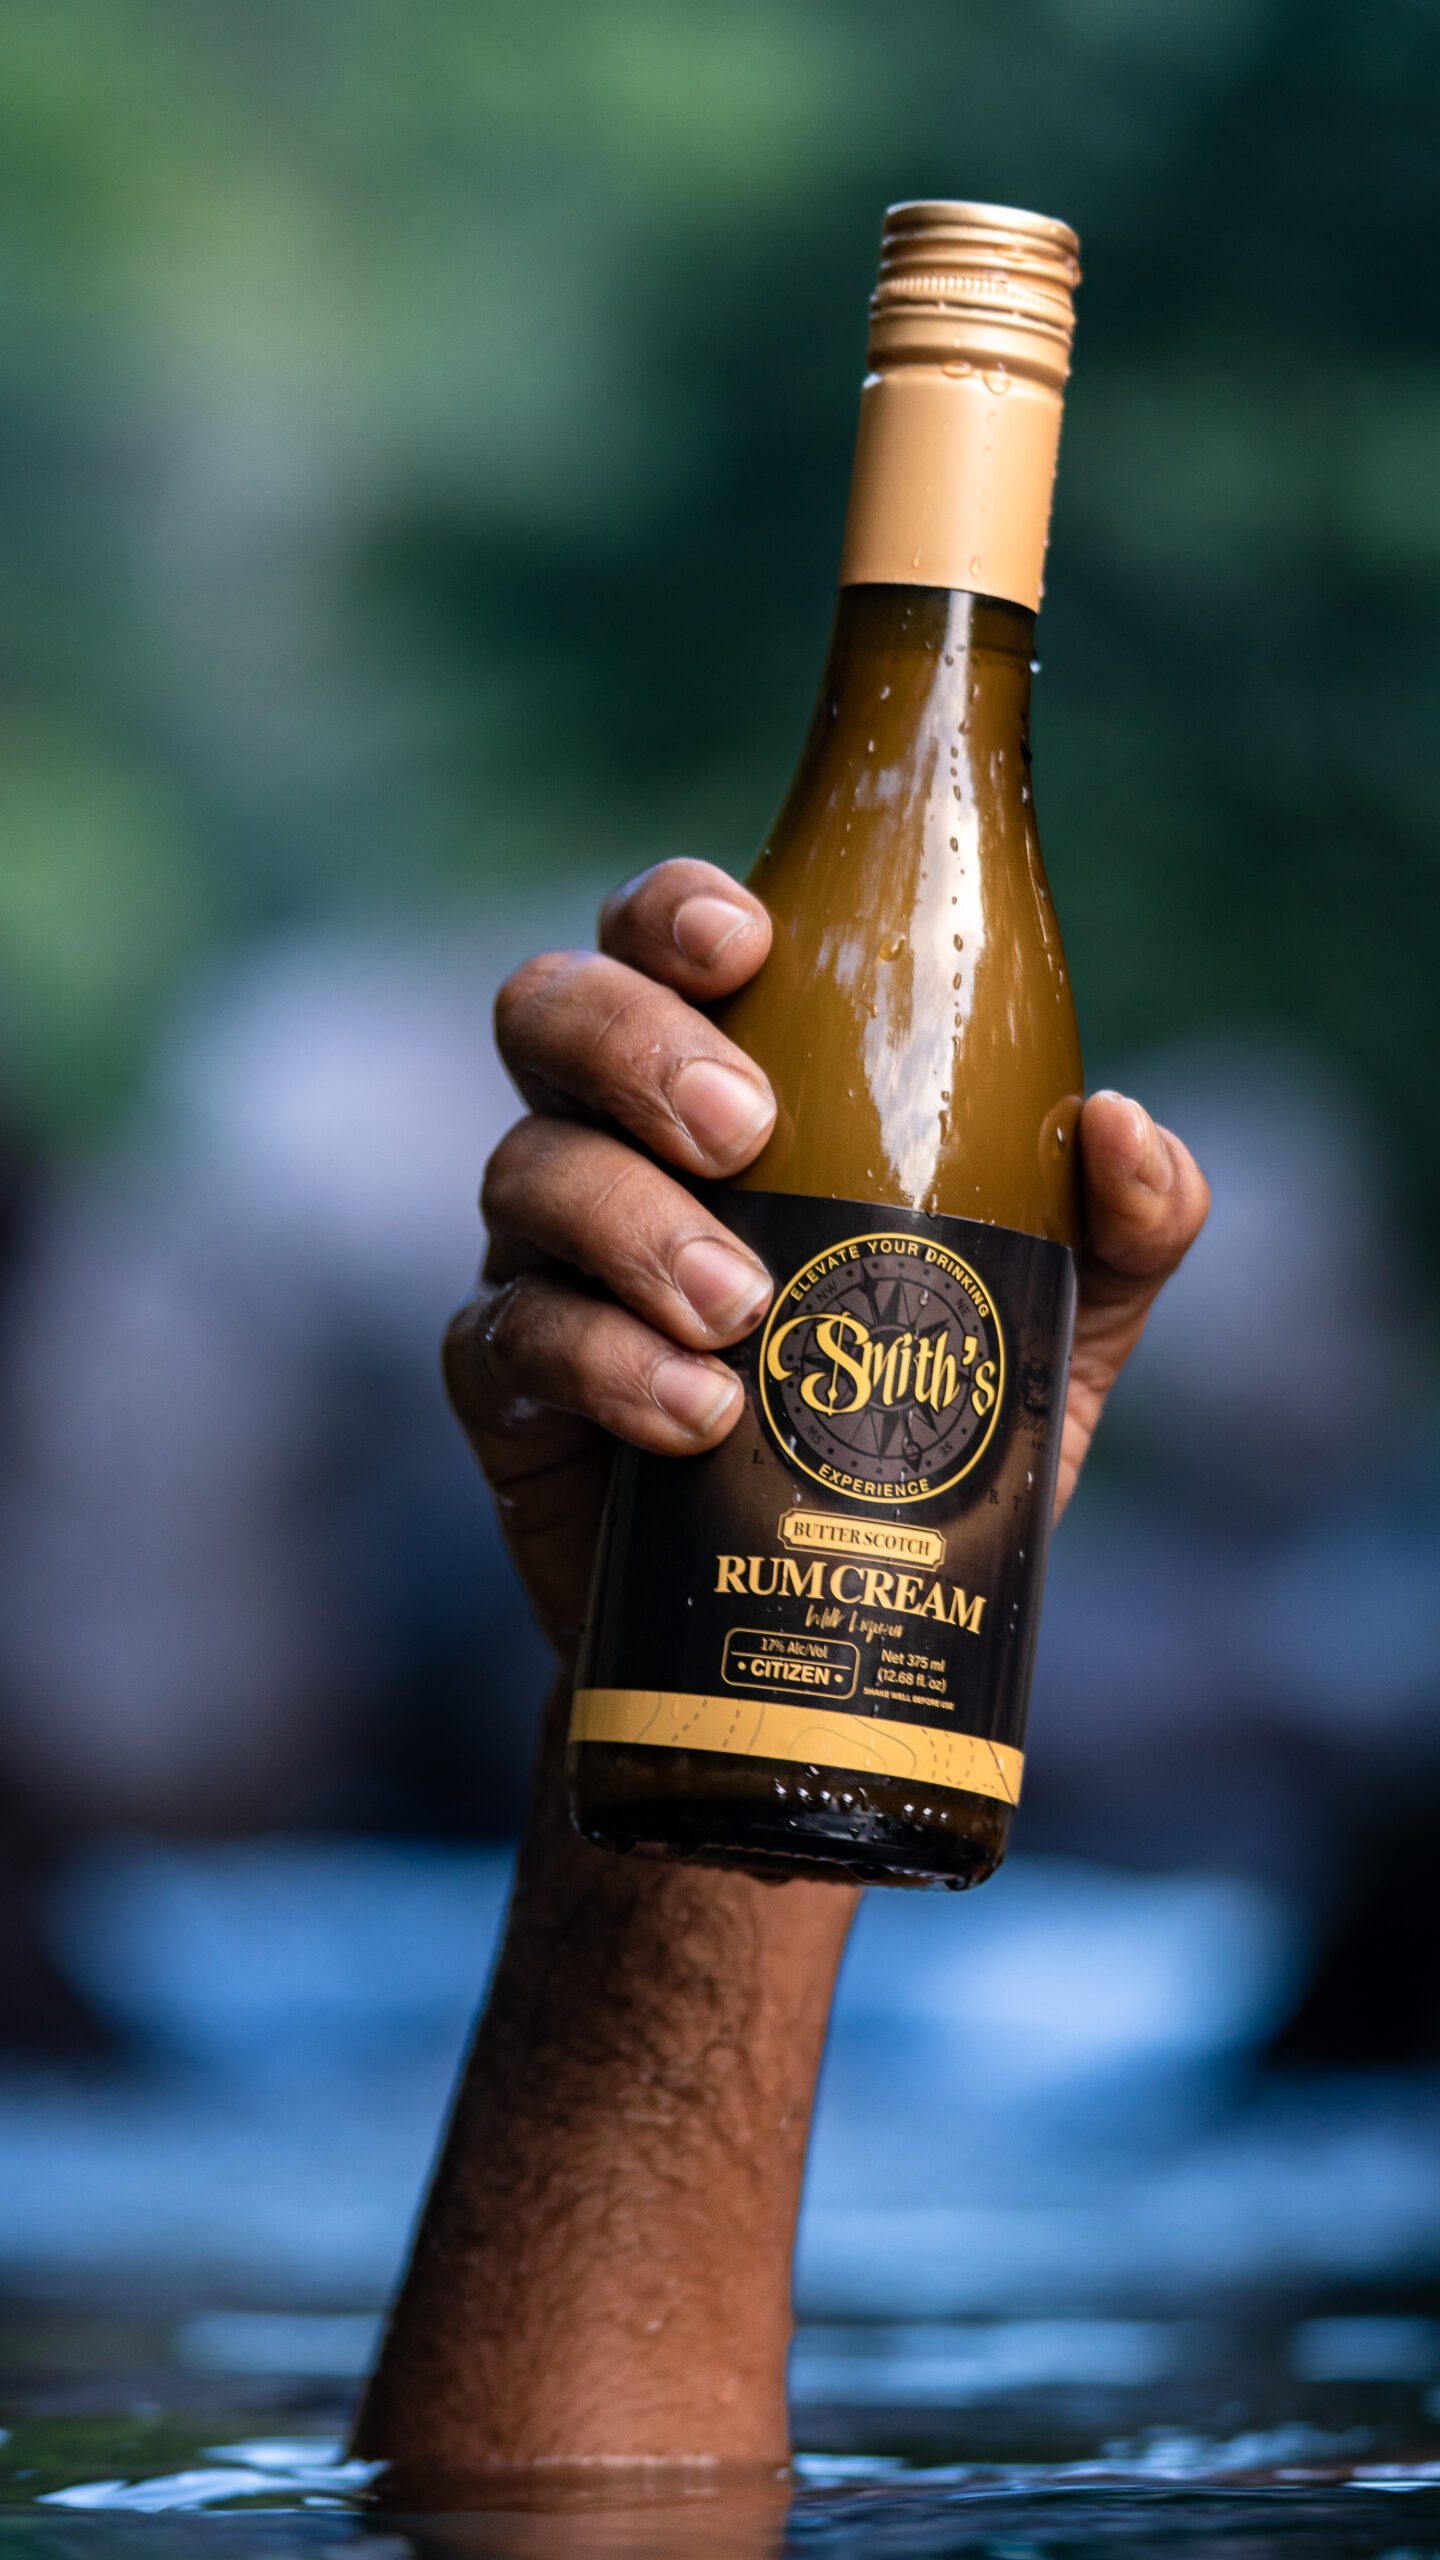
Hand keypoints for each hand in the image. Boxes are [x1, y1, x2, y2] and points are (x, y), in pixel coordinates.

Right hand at [446, 859, 1209, 1659]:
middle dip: (633, 1045)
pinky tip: (696, 1412)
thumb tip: (1121, 1126)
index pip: (656, 940)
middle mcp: (614, 1144)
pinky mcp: (509, 1393)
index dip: (673, 910)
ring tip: (742, 1308)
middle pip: (548, 1013)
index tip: (748, 944)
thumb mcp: (1049, 1329)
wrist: (824, 1621)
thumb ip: (1116, 1227)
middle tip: (745, 1131)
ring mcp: (544, 1262)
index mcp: (723, 1082)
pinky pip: (506, 1339)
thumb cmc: (927, 1438)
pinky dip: (600, 1361)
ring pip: (525, 1172)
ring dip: (630, 1222)